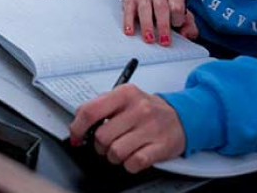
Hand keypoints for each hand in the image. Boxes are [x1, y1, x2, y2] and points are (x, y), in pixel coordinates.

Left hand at [70, 85, 185, 171]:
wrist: (180, 116)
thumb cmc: (146, 108)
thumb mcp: (123, 98)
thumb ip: (100, 106)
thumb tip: (78, 123)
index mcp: (125, 93)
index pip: (90, 111)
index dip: (78, 127)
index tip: (76, 136)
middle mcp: (138, 108)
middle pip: (102, 137)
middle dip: (100, 145)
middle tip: (107, 142)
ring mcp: (150, 128)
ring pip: (115, 152)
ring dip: (114, 156)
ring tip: (122, 148)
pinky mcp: (160, 146)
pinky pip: (133, 163)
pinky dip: (129, 164)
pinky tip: (134, 155)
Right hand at [123, 0, 198, 45]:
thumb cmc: (166, 6)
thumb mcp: (181, 12)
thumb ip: (189, 25)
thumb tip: (186, 35)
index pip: (177, 7)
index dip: (177, 19)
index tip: (176, 28)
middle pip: (161, 8)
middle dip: (163, 25)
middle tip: (164, 42)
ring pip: (145, 9)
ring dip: (147, 26)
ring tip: (149, 40)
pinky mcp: (130, 0)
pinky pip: (129, 11)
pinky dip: (128, 22)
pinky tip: (130, 32)